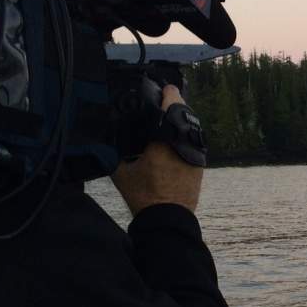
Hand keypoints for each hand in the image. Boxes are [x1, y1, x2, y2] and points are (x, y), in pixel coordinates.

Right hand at [111, 86, 203, 215]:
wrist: (168, 220)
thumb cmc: (144, 197)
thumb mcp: (121, 171)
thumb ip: (115, 150)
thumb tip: (106, 137)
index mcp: (165, 142)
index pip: (171, 107)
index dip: (167, 93)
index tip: (163, 86)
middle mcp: (184, 144)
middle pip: (185, 113)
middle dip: (175, 104)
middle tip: (165, 97)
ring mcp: (196, 154)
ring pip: (192, 127)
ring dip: (181, 119)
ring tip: (168, 115)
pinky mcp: (199, 164)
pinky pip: (193, 141)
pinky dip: (184, 135)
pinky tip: (173, 136)